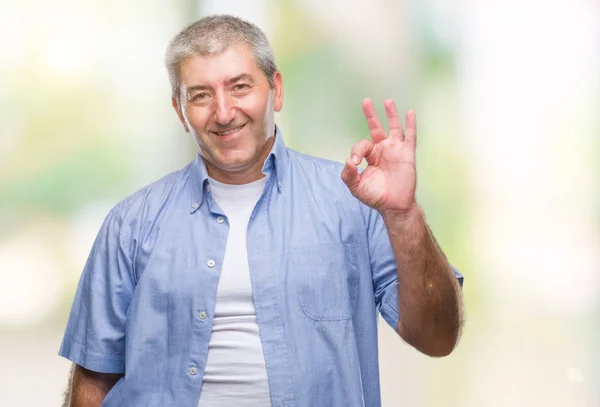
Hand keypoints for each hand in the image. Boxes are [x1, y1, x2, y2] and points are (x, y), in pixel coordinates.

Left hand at [341, 98, 417, 215]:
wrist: (393, 205)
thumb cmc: (375, 196)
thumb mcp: (356, 186)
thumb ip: (348, 174)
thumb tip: (348, 160)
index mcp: (370, 156)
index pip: (361, 146)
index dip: (356, 152)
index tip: (355, 163)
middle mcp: (382, 150)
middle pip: (376, 128)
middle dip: (371, 115)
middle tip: (365, 101)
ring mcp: (395, 150)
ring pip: (393, 127)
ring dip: (391, 114)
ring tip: (387, 101)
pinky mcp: (407, 154)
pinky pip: (410, 136)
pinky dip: (410, 124)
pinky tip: (410, 113)